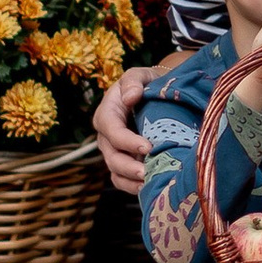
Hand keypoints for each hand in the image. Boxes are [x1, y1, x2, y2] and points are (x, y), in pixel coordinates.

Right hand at [94, 63, 149, 192]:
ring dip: (131, 181)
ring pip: (116, 172)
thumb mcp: (140, 75)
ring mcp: (114, 152)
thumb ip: (133, 81)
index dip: (127, 141)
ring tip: (150, 183)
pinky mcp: (123, 163)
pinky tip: (149, 187)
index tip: (147, 147)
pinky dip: (133, 187)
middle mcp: (106, 136)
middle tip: (148, 172)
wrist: (155, 95)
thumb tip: (129, 97)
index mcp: (107, 113)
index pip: (111, 130)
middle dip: (129, 167)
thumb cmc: (147, 84)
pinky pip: (122, 181)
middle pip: (112, 156)